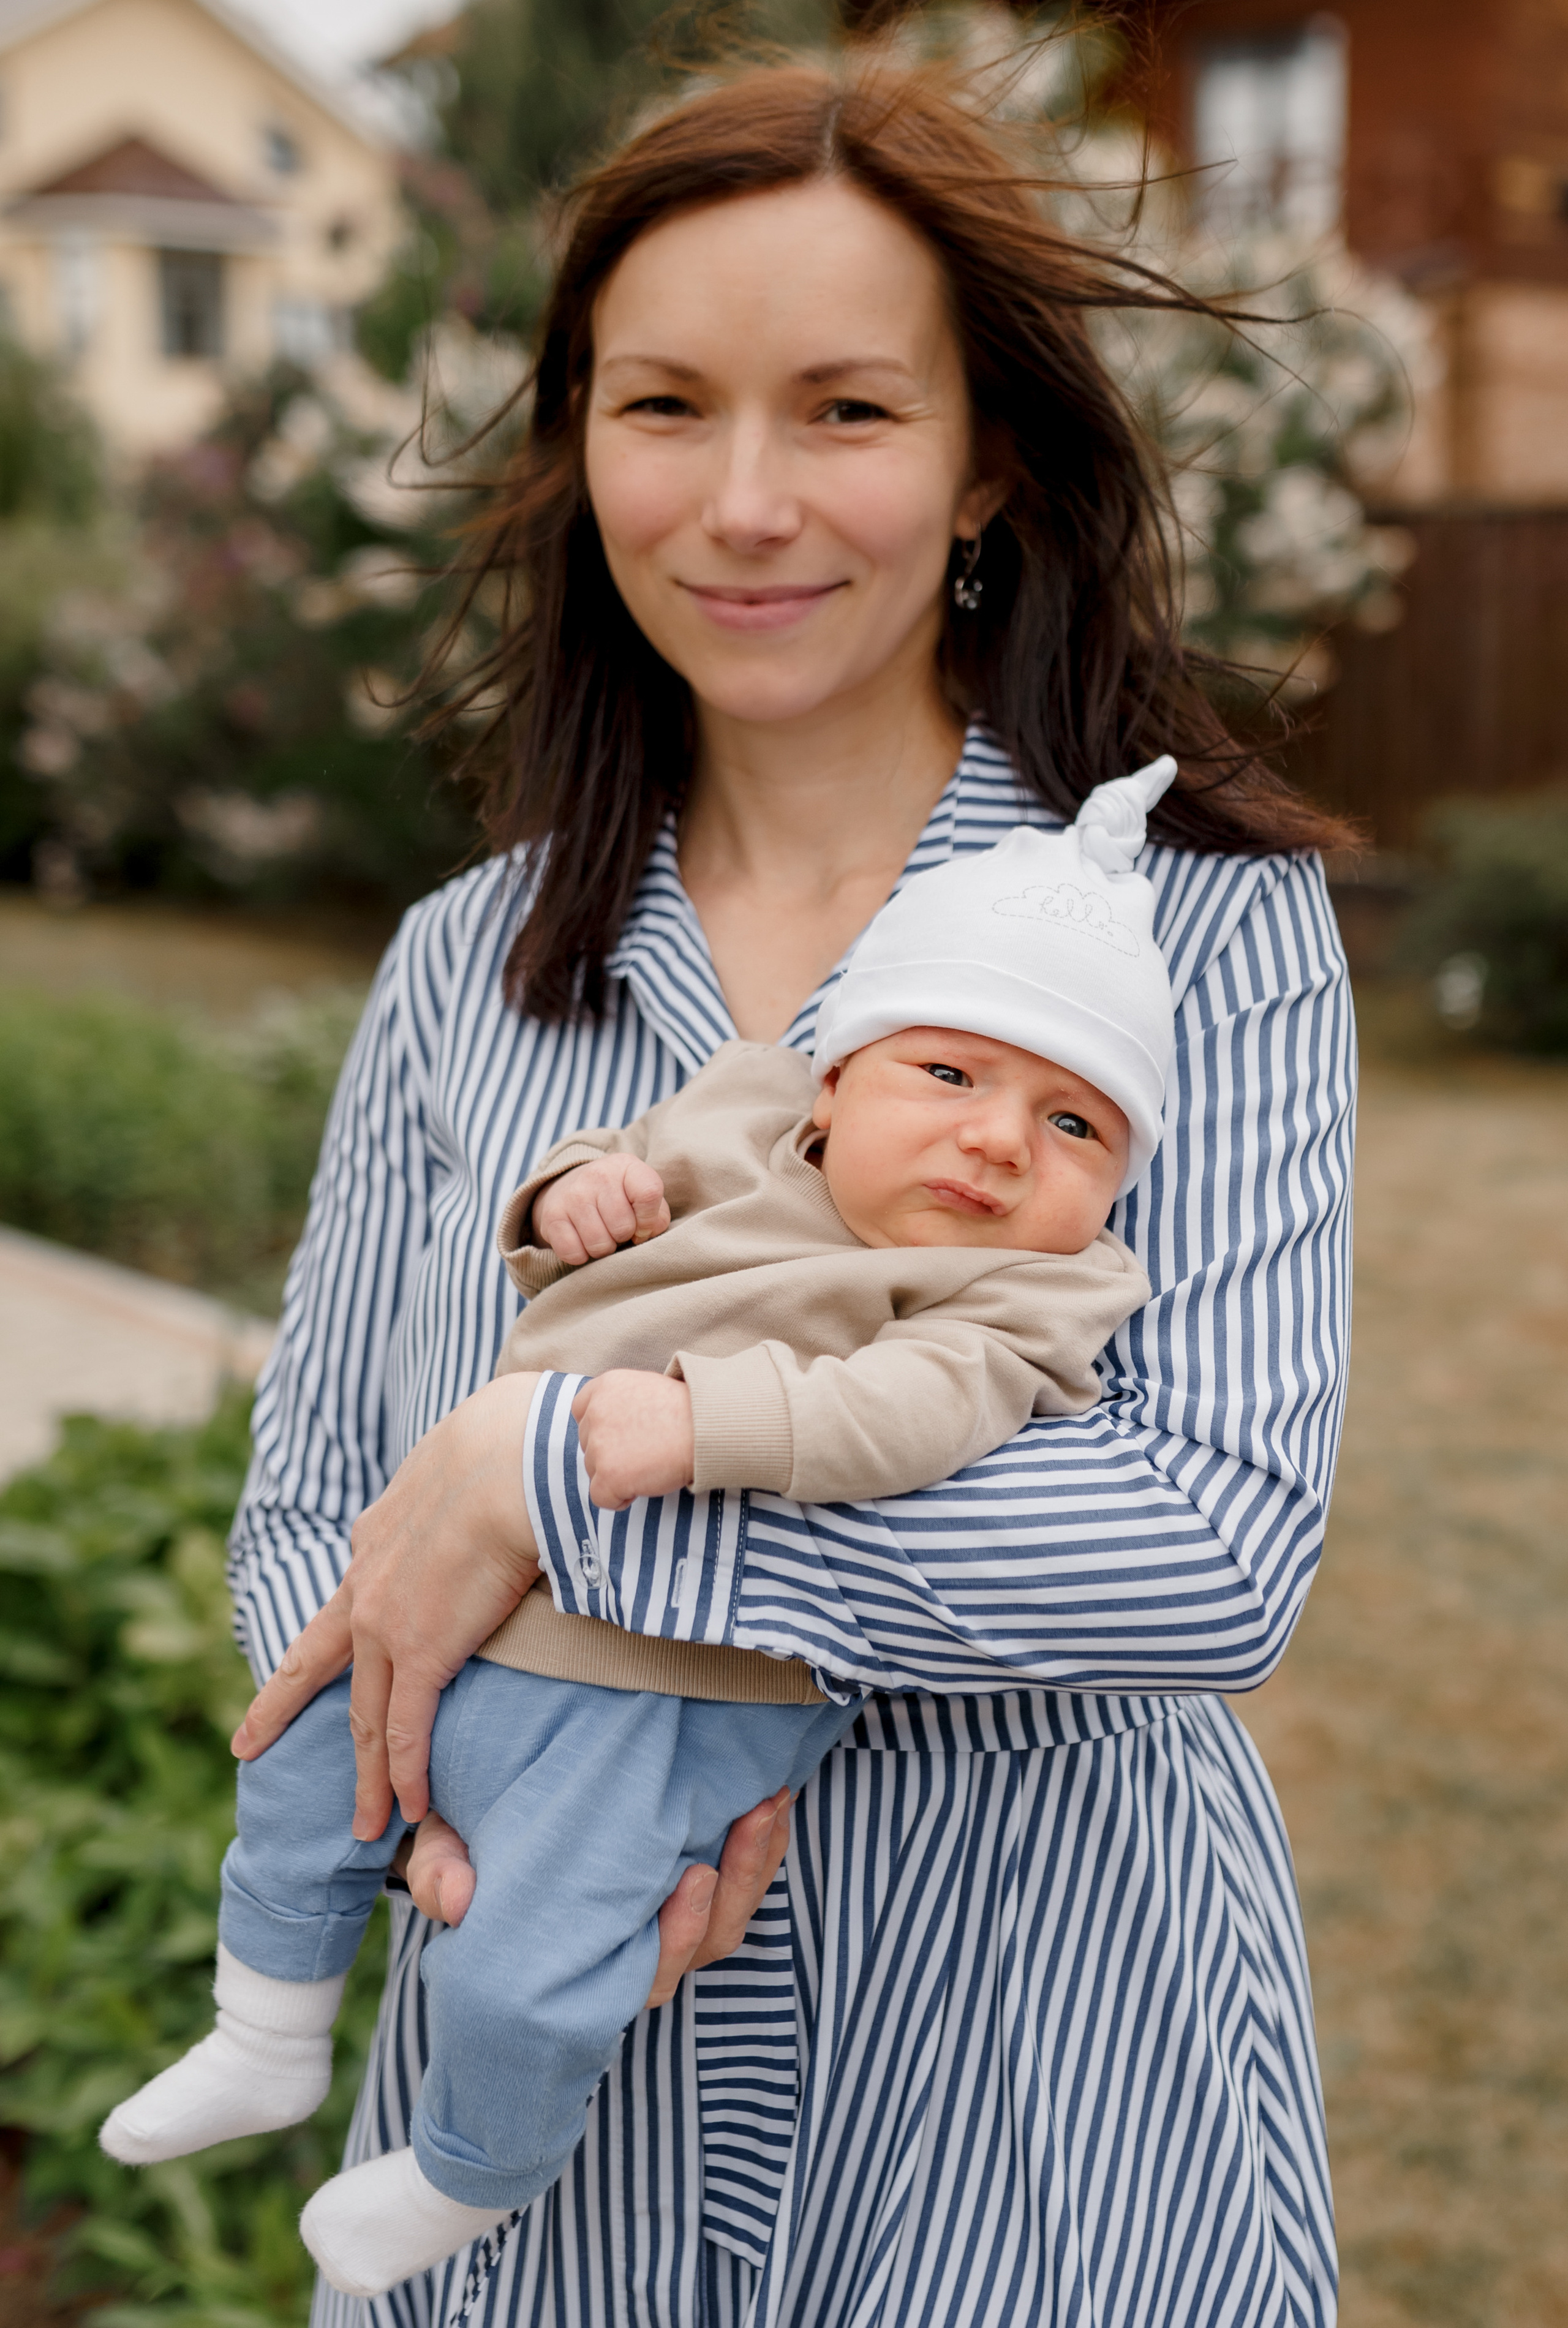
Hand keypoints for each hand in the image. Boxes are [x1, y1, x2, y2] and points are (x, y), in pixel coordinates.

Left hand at [231, 1372, 542, 1842]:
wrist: (516, 1458)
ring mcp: (385, 1622)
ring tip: (365, 1821)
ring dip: (367, 1774)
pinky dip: (403, 1775)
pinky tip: (406, 1809)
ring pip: (364, 1715)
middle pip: (322, 1661)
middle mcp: (366, 1581)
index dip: (334, 1634)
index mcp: (377, 1533)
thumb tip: (500, 1473)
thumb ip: (468, 1482)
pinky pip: (405, 1731)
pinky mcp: (420, 1654)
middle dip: (284, 1704)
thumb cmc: (516, 1443)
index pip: (350, 1597)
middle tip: (250, 1742)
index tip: (320, 1655)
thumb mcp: (470, 1456)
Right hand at [397, 1789, 793, 2011]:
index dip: (676, 1937)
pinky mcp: (693, 1881)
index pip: (644, 1974)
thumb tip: (463, 1899)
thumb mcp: (448, 1854)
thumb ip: (446, 1877)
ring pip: (732, 1915)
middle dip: (736, 1883)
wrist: (486, 1819)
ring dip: (757, 1860)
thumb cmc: (470, 1849)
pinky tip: (774, 1799)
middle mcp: (633, 1950)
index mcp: (582, 1959)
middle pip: (705, 1944)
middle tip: (750, 1816)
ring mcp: (668, 1918)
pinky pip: (744, 1880)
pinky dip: (763, 1845)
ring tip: (769, 1798)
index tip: (692, 1875)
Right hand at [534, 1156, 669, 1265]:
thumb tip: (645, 1234)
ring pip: (599, 1245)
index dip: (649, 1220)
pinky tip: (581, 1240)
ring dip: (603, 1248)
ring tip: (600, 1233)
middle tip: (616, 1229)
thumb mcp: (642, 1197)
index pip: (649, 1193)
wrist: (569, 1188)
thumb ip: (657, 1216)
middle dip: (623, 1237)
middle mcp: (598, 1175)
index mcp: (626, 1166)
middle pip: (623, 1227)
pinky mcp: (551, 1216)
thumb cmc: (617, 1199)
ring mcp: (572, 1195)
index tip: (642, 1225)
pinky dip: (581, 1255)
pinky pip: (574, 1254)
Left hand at [572, 1370, 694, 1510]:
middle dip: (610, 1452)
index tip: (622, 1436)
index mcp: (605, 1387)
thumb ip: (622, 1404)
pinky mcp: (609, 1474)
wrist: (707, 1428)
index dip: (600, 1428)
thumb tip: (617, 1429)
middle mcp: (596, 1413)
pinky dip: (619, 1498)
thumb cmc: (690, 1411)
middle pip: (588, 1443)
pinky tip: (643, 1485)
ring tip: (651, 1465)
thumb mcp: (648, 1389)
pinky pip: (602, 1497)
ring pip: (595, 1470)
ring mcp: (600, 1445)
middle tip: (645, 1452)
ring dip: (617, 1474)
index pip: (581, 1411)